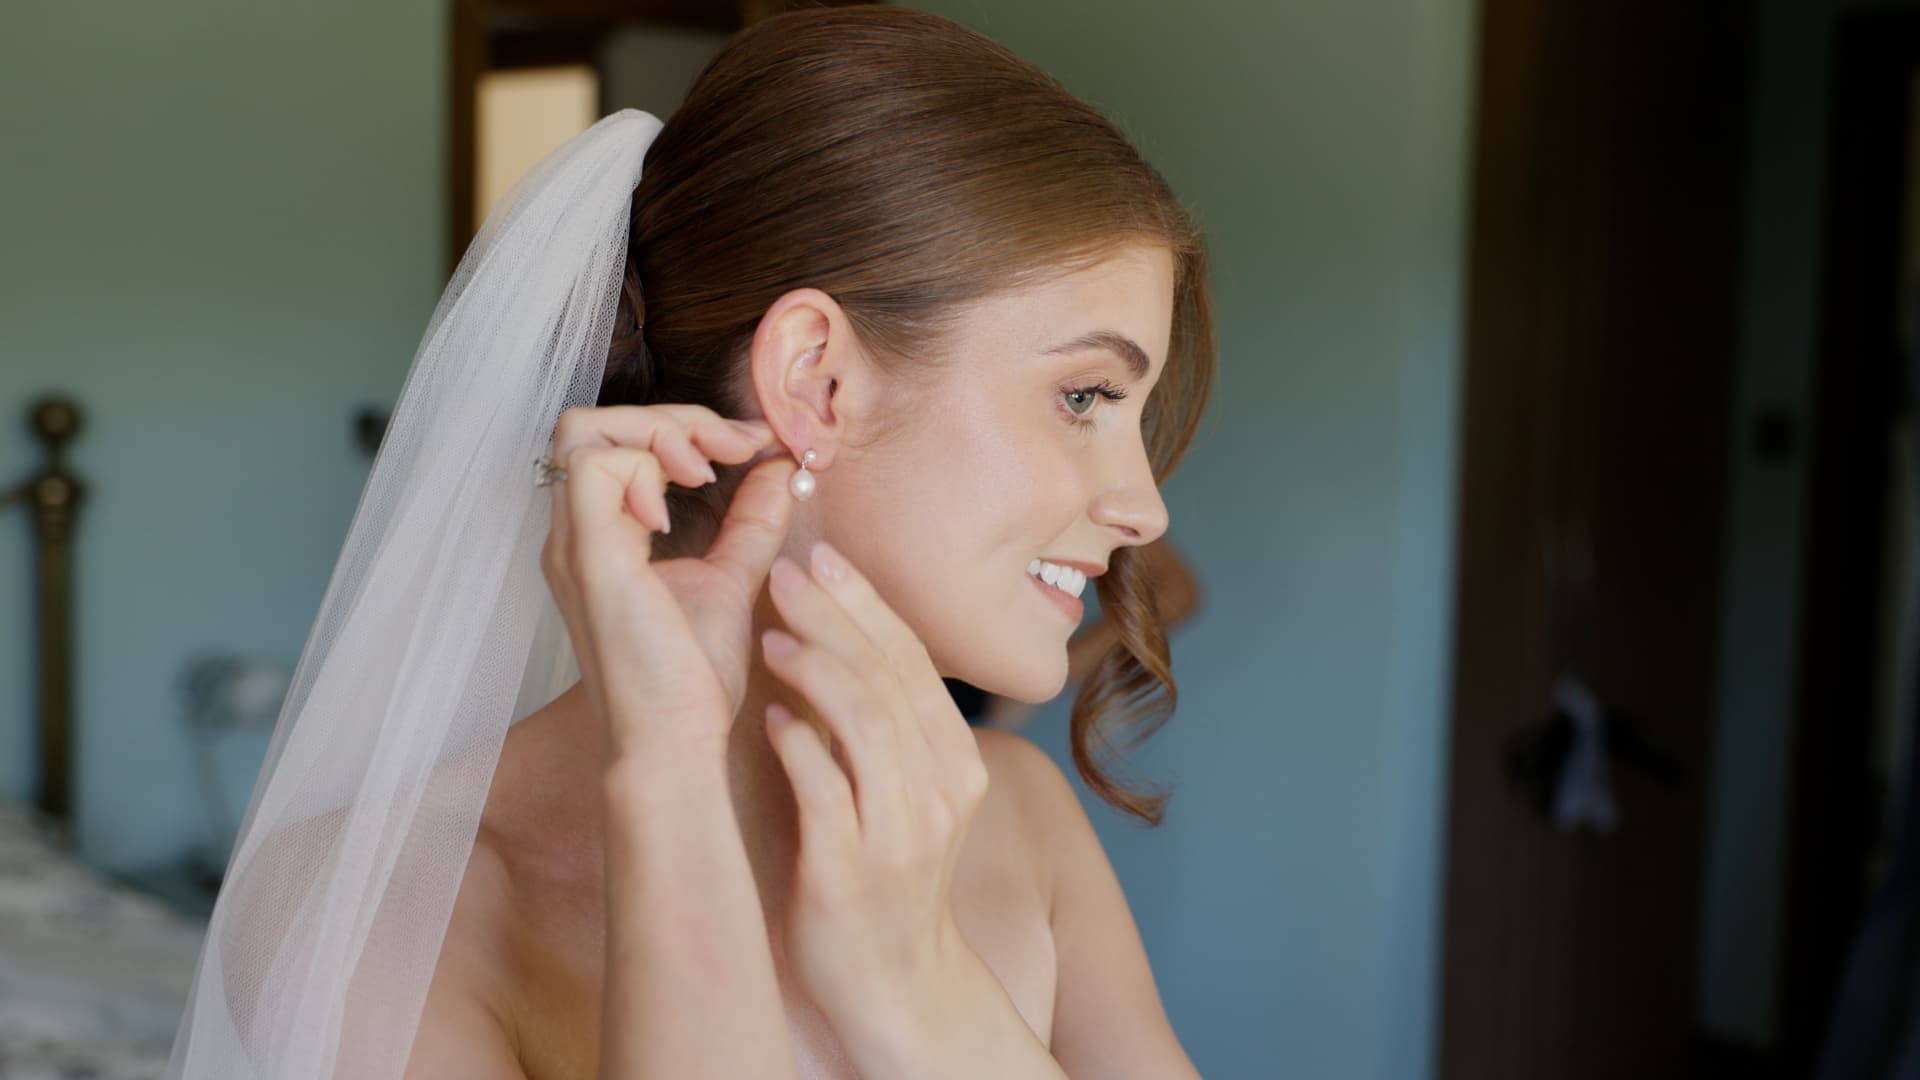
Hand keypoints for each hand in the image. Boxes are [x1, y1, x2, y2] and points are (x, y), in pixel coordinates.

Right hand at [540, 403, 794, 758]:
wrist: (673, 743)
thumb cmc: (691, 680)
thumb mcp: (732, 578)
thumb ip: (750, 521)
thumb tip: (781, 468)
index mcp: (599, 537)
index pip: (615, 441)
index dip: (685, 427)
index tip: (753, 445)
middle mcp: (572, 536)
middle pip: (593, 423)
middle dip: (674, 419)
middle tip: (738, 449)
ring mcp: (573, 544)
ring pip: (583, 431)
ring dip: (658, 433)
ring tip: (709, 473)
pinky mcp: (588, 558)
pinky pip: (594, 466)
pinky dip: (643, 467)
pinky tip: (679, 513)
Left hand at [758, 539, 991, 1021]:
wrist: (898, 986)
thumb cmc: (887, 881)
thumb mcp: (908, 796)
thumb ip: (886, 729)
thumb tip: (842, 645)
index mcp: (955, 764)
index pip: (914, 661)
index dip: (869, 603)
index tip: (824, 556)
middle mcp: (940, 791)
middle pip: (892, 677)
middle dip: (838, 616)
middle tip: (786, 573)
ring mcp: (900, 832)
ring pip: (868, 724)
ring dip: (818, 669)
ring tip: (770, 633)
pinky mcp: (852, 872)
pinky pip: (828, 792)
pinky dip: (800, 746)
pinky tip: (769, 717)